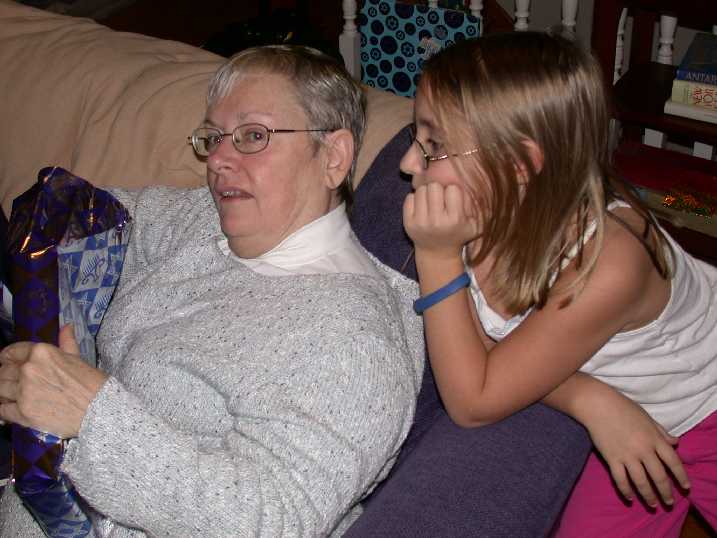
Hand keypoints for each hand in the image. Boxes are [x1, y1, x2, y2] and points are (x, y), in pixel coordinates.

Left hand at [0, 325, 107, 437]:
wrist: (100, 408)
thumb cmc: (92, 382)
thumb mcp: (78, 357)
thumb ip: (67, 341)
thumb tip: (67, 326)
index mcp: (41, 352)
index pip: (10, 353)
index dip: (8, 358)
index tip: (9, 363)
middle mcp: (28, 369)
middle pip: (3, 371)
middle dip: (6, 376)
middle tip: (14, 382)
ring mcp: (23, 391)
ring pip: (0, 389)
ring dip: (4, 391)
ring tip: (13, 394)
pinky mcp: (22, 413)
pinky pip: (1, 409)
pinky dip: (3, 409)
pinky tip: (10, 408)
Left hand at [403, 182, 478, 261]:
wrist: (437, 253)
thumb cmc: (458, 234)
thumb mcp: (475, 225)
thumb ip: (478, 207)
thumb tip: (470, 187)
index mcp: (455, 220)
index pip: (452, 188)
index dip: (453, 192)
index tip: (452, 200)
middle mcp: (437, 221)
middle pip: (434, 186)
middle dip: (438, 190)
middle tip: (440, 199)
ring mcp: (420, 222)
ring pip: (421, 190)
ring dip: (426, 194)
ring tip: (431, 204)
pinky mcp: (408, 223)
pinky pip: (409, 198)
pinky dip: (415, 200)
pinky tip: (422, 208)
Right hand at [584, 390, 689, 507]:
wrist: (598, 405)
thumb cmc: (623, 408)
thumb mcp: (647, 418)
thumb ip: (661, 432)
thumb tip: (675, 442)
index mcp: (654, 438)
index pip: (673, 461)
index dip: (681, 476)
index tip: (685, 487)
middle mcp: (643, 449)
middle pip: (659, 476)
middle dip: (665, 492)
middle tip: (668, 502)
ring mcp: (627, 455)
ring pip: (641, 482)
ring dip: (648, 496)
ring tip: (652, 505)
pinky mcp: (612, 459)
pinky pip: (620, 479)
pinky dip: (626, 491)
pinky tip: (630, 498)